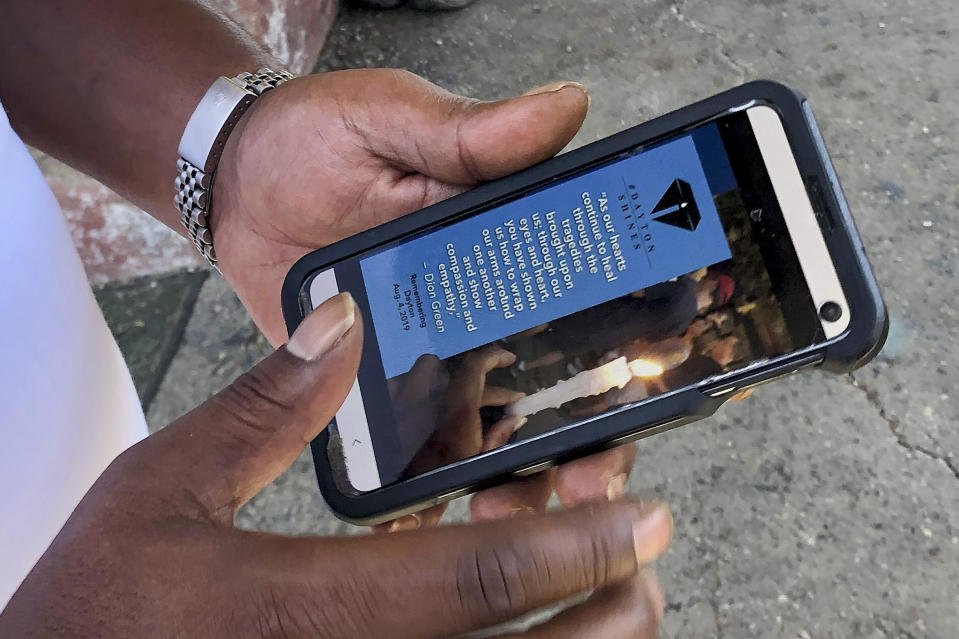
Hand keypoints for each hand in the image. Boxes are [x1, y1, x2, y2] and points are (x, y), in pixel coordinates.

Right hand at [0, 296, 671, 638]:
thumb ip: (262, 408)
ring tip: (610, 599)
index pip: (473, 586)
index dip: (574, 548)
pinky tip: (520, 630)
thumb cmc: (94, 608)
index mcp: (306, 613)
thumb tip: (340, 321)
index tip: (642, 517)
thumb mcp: (162, 487)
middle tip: (645, 564)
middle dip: (609, 613)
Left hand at [213, 68, 641, 525]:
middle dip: (586, 440)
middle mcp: (482, 305)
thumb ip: (471, 130)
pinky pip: (414, 444)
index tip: (651, 386)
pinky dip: (425, 484)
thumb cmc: (316, 140)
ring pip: (495, 428)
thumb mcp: (395, 120)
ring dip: (517, 475)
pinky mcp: (378, 386)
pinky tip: (427, 514)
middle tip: (590, 479)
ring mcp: (433, 353)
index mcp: (505, 241)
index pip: (588, 299)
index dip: (628, 347)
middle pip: (556, 383)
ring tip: (507, 508)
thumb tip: (565, 107)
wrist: (233, 184)